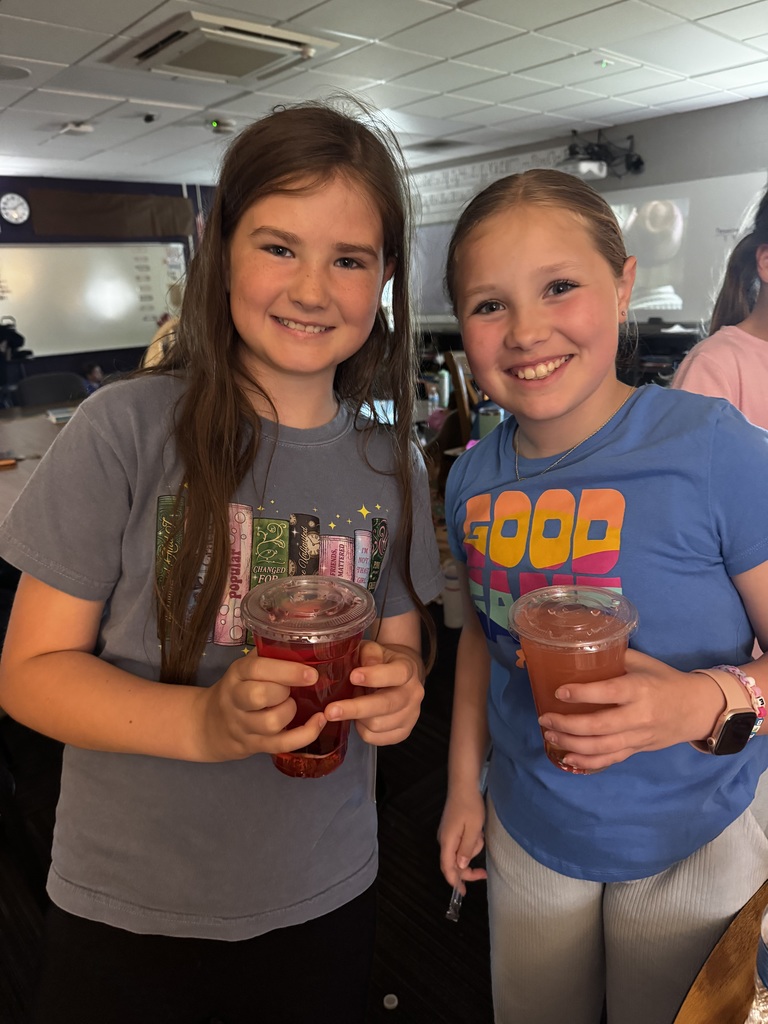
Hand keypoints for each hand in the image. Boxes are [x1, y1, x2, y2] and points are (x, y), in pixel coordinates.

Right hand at [194, 651, 325, 761]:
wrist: (209, 725)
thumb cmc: (239, 688)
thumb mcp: (246, 668)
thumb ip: (269, 654)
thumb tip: (302, 640)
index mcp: (237, 674)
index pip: (256, 669)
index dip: (286, 671)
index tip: (311, 674)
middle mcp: (236, 700)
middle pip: (259, 696)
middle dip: (284, 692)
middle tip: (293, 689)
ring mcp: (243, 725)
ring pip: (270, 723)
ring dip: (290, 712)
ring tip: (293, 705)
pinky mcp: (253, 745)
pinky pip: (281, 744)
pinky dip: (304, 735)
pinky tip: (318, 723)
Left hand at [324, 640, 424, 745]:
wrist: (402, 676)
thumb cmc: (382, 661)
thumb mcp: (375, 650)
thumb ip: (368, 654)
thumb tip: (360, 669)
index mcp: (408, 669)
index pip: (396, 674)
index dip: (375, 676)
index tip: (353, 676)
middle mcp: (413, 694)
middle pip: (386, 705)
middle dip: (356, 709)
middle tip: (330, 711)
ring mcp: (410, 716)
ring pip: (378, 725)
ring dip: (357, 718)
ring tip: (350, 705)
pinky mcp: (403, 733)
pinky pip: (376, 738)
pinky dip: (361, 730)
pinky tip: (359, 718)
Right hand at [438, 787, 486, 894]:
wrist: (463, 785)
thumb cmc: (469, 806)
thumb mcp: (473, 830)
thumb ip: (466, 850)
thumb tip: (460, 867)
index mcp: (447, 842)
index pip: (447, 868)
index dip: (454, 882)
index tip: (464, 893)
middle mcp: (444, 839)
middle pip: (453, 863)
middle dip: (468, 867)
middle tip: (484, 873)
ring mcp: (447, 833)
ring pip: (459, 852)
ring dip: (472, 848)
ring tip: (479, 833)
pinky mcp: (451, 828)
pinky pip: (460, 843)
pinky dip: (470, 842)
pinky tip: (476, 831)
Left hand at [536, 649, 724, 771]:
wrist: (696, 708)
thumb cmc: (664, 680)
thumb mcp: (642, 662)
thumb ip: (613, 658)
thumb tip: (578, 651)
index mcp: (639, 689)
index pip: (608, 693)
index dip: (582, 694)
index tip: (558, 692)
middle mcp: (639, 715)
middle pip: (599, 726)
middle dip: (567, 725)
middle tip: (545, 719)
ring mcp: (639, 736)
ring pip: (602, 747)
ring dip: (571, 744)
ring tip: (550, 735)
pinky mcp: (638, 750)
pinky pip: (611, 759)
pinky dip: (588, 763)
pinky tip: (568, 758)